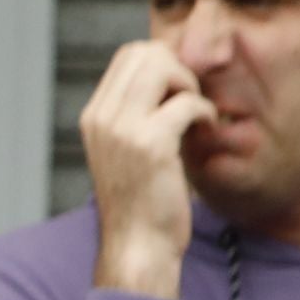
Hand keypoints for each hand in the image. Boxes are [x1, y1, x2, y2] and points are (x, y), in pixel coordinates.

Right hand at [79, 40, 212, 298]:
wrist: (138, 246)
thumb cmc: (140, 202)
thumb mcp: (125, 150)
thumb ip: (134, 113)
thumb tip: (167, 74)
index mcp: (94, 117)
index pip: (128, 56)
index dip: (162, 64)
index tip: (176, 93)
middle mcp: (102, 119)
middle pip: (144, 53)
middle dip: (177, 68)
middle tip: (188, 101)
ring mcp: (122, 131)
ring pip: (163, 67)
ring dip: (189, 84)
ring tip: (194, 114)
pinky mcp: (151, 145)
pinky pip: (188, 102)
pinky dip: (205, 111)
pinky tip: (205, 131)